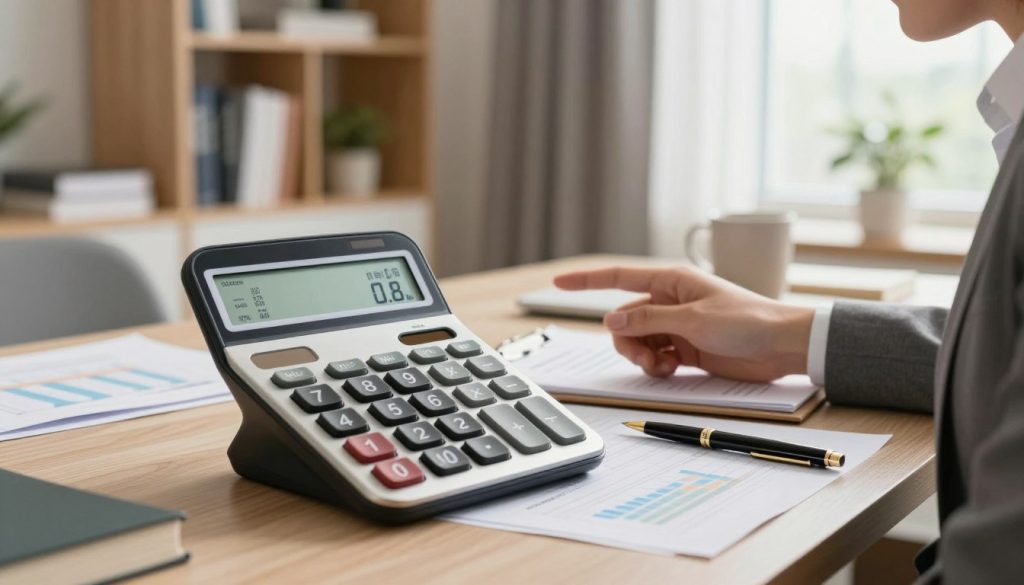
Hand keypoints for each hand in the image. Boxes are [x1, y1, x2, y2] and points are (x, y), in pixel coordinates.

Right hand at [553, 266, 814, 381]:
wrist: (781, 347)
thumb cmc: (746, 321)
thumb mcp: (692, 319)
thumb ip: (648, 318)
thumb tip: (611, 318)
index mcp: (671, 281)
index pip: (618, 277)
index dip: (586, 280)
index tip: (558, 281)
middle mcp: (669, 301)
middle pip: (624, 318)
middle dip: (626, 340)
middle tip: (644, 358)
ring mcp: (676, 326)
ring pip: (637, 340)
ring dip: (641, 356)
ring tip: (661, 367)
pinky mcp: (685, 348)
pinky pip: (654, 356)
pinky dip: (655, 366)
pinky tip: (670, 371)